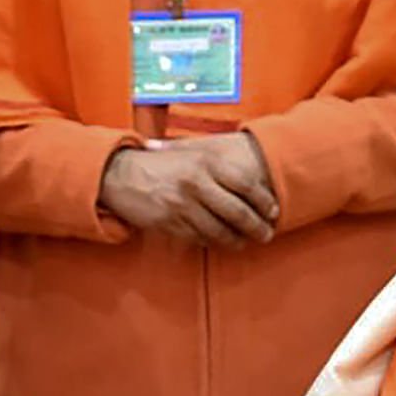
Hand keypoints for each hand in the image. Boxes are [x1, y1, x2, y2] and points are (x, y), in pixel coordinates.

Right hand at [159, 131, 278, 236]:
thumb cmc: (160, 164)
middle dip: (257, 227)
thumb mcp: (190, 153)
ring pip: (219, 230)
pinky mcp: (170, 223)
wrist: (121, 175)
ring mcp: (182, 205)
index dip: (264, 201)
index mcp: (205, 162)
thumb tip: (249, 178)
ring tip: (244, 242)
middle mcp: (196, 183)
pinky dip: (212, 242)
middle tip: (266, 234)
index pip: (246, 184)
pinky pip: (199, 238)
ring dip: (236, 240)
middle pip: (238, 212)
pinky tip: (219, 242)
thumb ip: (216, 163)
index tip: (274, 212)